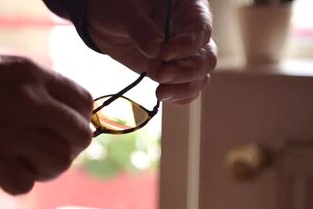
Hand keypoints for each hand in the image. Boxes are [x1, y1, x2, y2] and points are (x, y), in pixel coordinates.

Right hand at [0, 48, 92, 194]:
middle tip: (43, 155)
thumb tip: (61, 129)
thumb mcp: (4, 72)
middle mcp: (30, 100)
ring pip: (58, 162)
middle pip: (80, 137)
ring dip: (44, 171)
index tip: (61, 134)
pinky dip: (15, 184)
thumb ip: (36, 95)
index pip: (84, 104)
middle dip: (67, 151)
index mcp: (34, 75)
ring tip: (21, 164)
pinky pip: (25, 183)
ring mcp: (10, 128)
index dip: (77, 124)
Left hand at [86, 0, 216, 103]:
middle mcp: (192, 33)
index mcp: (189, 8)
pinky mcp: (172, 72)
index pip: (201, 28)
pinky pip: (186, 88)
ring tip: (160, 92)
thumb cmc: (118, 6)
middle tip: (161, 74)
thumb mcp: (127, 12)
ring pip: (200, 76)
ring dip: (183, 87)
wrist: (106, 22)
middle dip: (187, 71)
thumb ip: (141, 29)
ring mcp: (184, 55)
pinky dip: (179, 96)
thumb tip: (156, 50)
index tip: (165, 54)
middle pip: (206, 57)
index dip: (188, 44)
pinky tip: (163, 95)